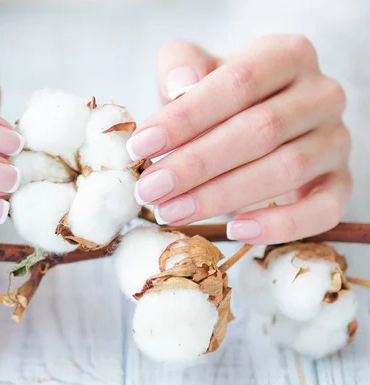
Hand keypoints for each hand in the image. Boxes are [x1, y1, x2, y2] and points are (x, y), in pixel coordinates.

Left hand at [128, 36, 350, 243]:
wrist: (256, 125)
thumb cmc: (219, 100)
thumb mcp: (194, 71)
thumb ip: (180, 65)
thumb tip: (179, 87)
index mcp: (286, 56)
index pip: (238, 82)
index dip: (187, 116)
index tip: (142, 145)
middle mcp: (321, 94)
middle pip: (260, 129)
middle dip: (197, 163)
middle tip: (151, 188)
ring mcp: (335, 140)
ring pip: (286, 169)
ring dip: (222, 195)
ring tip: (172, 210)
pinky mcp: (340, 182)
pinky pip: (324, 209)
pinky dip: (280, 225)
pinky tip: (235, 230)